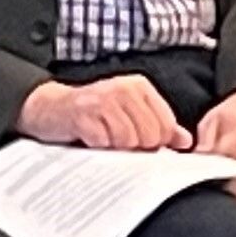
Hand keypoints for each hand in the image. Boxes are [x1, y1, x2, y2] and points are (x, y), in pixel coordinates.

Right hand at [16, 74, 191, 152]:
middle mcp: (123, 89)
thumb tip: (185, 141)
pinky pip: (104, 143)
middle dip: (136, 149)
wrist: (50, 109)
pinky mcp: (83, 114)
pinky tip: (89, 140)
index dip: (155, 144)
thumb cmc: (92, 115)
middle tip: (117, 144)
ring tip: (103, 141)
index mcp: (139, 87)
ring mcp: (103, 100)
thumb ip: (159, 126)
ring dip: (115, 149)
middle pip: (149, 136)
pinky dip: (97, 148)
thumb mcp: (128, 115)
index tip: (138, 144)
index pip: (165, 126)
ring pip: (128, 141)